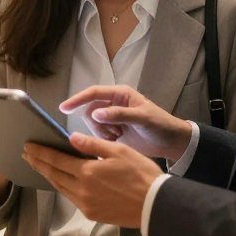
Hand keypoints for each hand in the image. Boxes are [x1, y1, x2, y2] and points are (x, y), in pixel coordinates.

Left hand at [22, 133, 161, 227]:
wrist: (155, 205)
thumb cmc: (141, 174)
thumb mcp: (119, 151)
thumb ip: (92, 145)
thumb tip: (71, 138)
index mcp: (87, 172)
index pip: (56, 160)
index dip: (40, 153)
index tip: (28, 147)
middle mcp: (81, 190)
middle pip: (53, 174)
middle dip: (39, 163)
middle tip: (27, 155)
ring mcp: (85, 204)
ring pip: (60, 187)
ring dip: (48, 176)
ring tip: (39, 166)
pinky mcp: (92, 213)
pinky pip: (71, 198)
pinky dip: (62, 187)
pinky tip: (60, 181)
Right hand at [61, 84, 192, 160]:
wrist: (171, 142)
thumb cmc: (160, 124)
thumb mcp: (142, 117)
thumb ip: (119, 114)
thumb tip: (95, 113)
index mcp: (119, 94)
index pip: (93, 93)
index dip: (77, 99)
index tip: (63, 108)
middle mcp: (113, 105)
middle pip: (89, 111)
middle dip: (97, 124)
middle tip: (113, 133)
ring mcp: (112, 119)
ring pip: (92, 125)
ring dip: (101, 133)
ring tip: (118, 137)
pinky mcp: (112, 133)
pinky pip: (97, 136)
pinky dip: (104, 141)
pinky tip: (118, 142)